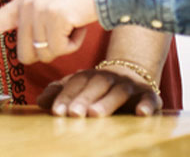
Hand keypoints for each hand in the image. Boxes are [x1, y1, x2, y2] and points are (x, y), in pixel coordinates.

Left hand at [0, 0, 95, 63]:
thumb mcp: (50, 7)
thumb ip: (34, 24)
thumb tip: (29, 52)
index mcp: (22, 3)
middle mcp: (26, 5)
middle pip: (25, 55)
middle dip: (46, 51)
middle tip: (62, 32)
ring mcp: (39, 10)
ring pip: (44, 54)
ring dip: (62, 46)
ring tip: (71, 24)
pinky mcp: (55, 17)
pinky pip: (61, 49)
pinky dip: (74, 43)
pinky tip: (78, 23)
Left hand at [37, 67, 161, 117]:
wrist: (133, 74)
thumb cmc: (98, 88)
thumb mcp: (78, 87)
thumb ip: (60, 93)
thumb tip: (40, 101)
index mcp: (90, 75)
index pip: (76, 83)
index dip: (66, 96)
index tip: (56, 112)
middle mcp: (110, 77)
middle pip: (96, 86)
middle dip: (84, 99)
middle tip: (74, 114)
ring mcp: (130, 85)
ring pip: (119, 92)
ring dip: (107, 102)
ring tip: (95, 114)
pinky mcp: (149, 94)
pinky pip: (149, 98)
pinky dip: (146, 105)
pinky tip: (141, 113)